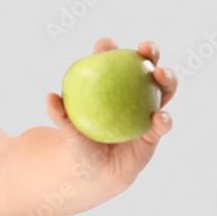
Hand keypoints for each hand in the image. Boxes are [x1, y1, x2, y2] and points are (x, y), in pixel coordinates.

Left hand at [45, 38, 177, 187]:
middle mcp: (135, 93)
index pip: (112, 60)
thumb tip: (49, 98)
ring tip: (159, 74)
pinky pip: (163, 123)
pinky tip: (159, 117)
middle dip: (150, 52)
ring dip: (166, 78)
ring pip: (164, 89)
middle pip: (147, 66)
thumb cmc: (80, 143)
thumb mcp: (69, 130)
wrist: (94, 171)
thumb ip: (60, 115)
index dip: (109, 48)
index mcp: (112, 85)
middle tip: (145, 48)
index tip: (105, 45)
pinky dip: (164, 119)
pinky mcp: (156, 132)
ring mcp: (149, 109)